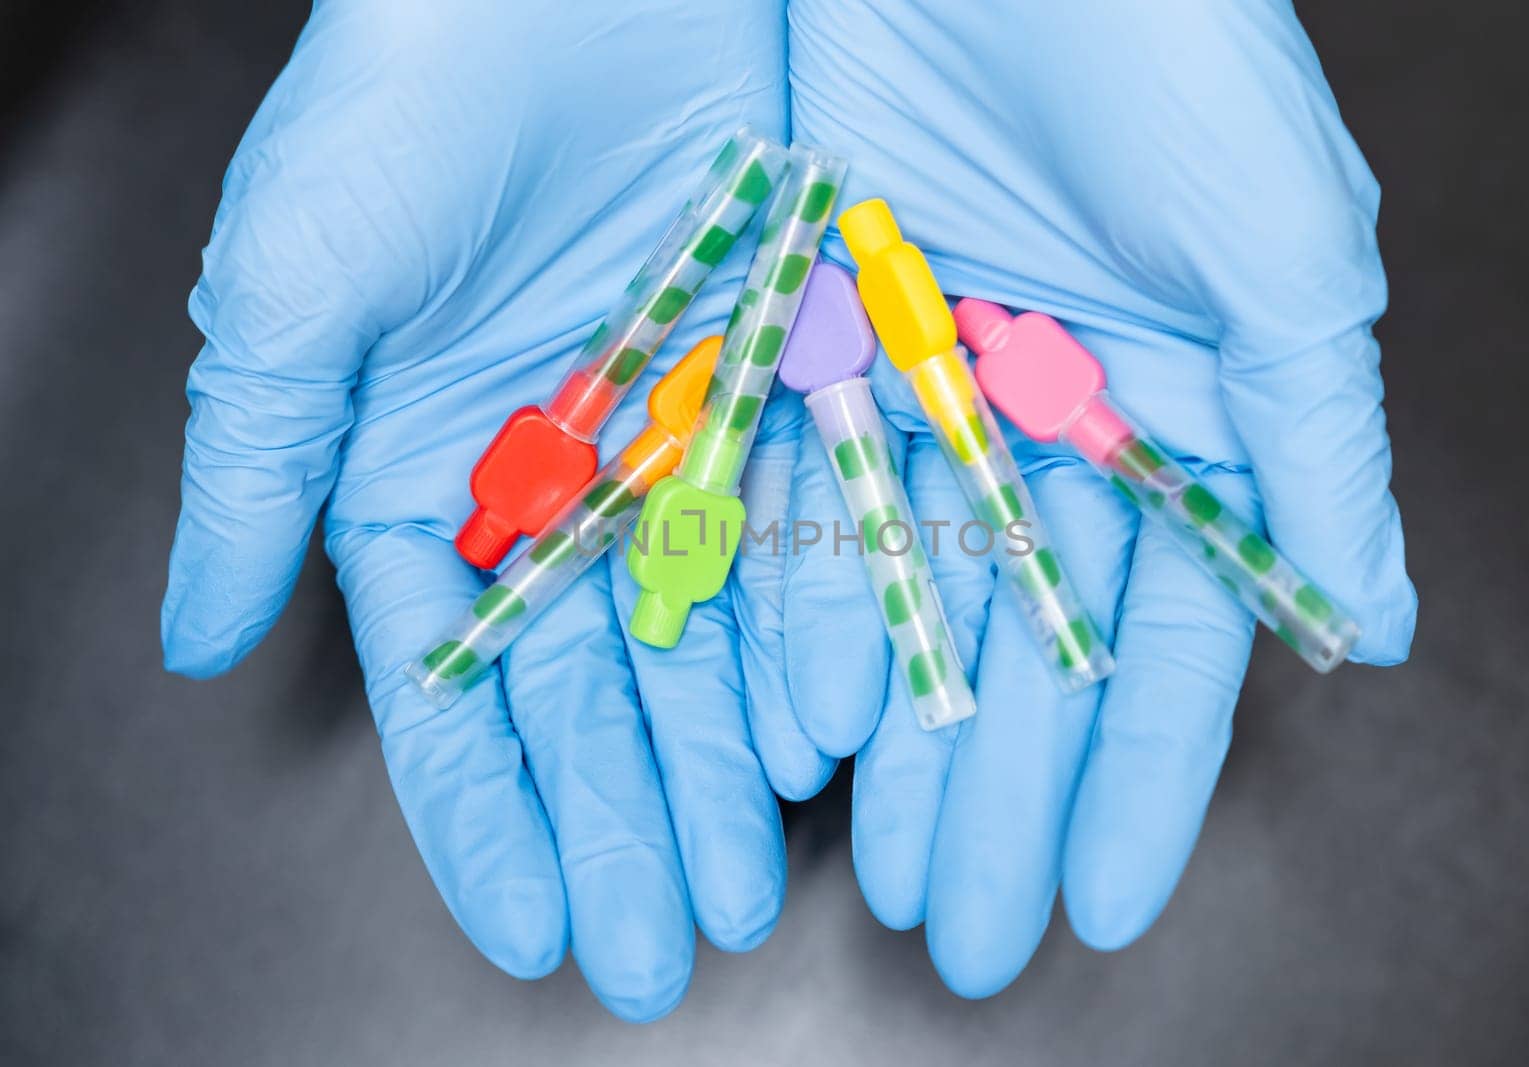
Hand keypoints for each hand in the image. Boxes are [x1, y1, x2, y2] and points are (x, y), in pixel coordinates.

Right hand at [159, 0, 810, 1019]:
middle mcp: (548, 482)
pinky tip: (814, 737)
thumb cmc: (396, 101)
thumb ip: (254, 474)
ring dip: (716, 766)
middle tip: (668, 953)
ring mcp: (661, 440)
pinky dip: (797, 632)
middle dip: (624, 826)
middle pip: (589, 690)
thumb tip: (187, 642)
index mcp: (421, 480)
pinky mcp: (762, 379)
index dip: (492, 817)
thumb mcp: (295, 292)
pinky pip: (788, 530)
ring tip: (748, 887)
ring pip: (696, 637)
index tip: (543, 931)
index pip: (454, 689)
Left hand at [768, 0, 1417, 994]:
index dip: (1139, 776)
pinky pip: (808, 499)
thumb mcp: (1282, 244)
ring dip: (903, 735)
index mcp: (1185, 413)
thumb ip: (1317, 441)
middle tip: (972, 930)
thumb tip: (1370, 626)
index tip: (1104, 897)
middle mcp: (1058, 419)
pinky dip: (803, 607)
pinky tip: (799, 720)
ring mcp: (935, 387)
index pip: (1168, 636)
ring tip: (885, 869)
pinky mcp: (822, 336)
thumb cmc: (1171, 44)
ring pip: (915, 597)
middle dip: (1002, 792)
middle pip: (1028, 645)